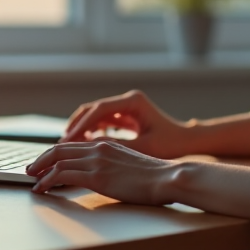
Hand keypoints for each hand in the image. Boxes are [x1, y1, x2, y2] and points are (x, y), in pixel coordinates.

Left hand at [26, 139, 176, 203]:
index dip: (56, 153)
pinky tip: (42, 189)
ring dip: (41, 171)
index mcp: (107, 144)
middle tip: (31, 169)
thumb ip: (114, 164)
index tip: (46, 162)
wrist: (167, 178)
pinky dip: (47, 181)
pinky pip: (62, 175)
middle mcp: (99, 147)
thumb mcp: (131, 165)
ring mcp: (97, 160)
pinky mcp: (96, 175)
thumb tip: (104, 175)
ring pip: (57, 160)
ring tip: (32, 181)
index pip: (74, 145)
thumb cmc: (155, 177)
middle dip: (42, 160)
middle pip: (60, 149)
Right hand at [61, 90, 193, 158]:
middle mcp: (128, 100)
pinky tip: (84, 144)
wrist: (188, 141)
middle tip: (62, 143)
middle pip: (94, 109)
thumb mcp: (144, 147)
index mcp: (133, 102)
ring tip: (69, 145)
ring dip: (82, 128)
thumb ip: (117, 147)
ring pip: (96, 115)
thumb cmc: (171, 144)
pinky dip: (92, 131)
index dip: (81, 124)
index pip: (99, 110)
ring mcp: (126, 107)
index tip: (68, 138)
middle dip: (77, 125)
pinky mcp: (126, 116)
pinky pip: (103, 121)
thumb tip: (89, 149)